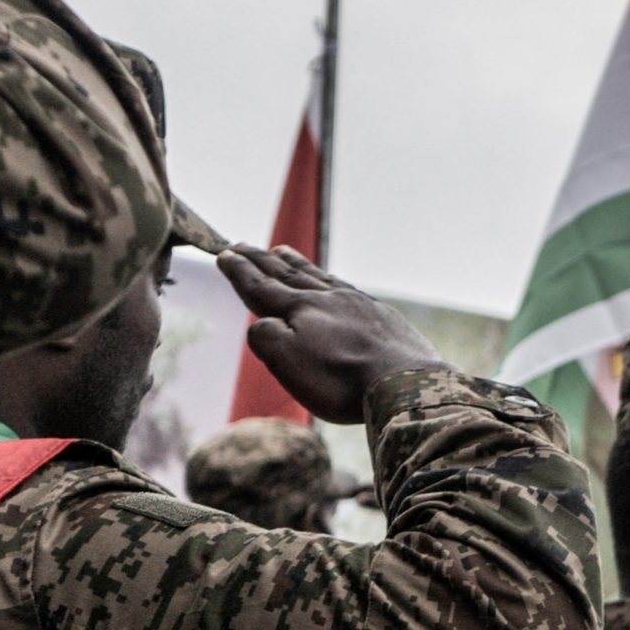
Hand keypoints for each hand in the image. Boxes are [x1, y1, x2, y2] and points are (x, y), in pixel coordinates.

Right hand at [219, 245, 445, 424]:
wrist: (405, 383)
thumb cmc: (340, 380)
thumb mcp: (286, 361)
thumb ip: (265, 336)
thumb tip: (265, 323)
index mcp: (300, 309)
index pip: (261, 287)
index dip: (240, 272)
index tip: (224, 256)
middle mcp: (328, 298)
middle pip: (286, 274)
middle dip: (259, 260)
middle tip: (240, 245)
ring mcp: (358, 304)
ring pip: (317, 277)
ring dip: (294, 263)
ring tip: (280, 250)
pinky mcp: (382, 317)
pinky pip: (347, 289)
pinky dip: (329, 281)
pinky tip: (332, 284)